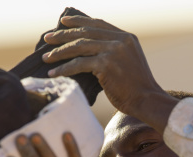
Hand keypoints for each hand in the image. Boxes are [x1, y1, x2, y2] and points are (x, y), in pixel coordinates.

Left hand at [42, 16, 176, 125]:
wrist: (146, 100)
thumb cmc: (135, 88)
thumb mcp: (128, 62)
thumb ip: (113, 53)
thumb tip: (88, 53)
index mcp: (126, 37)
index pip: (97, 24)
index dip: (78, 21)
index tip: (63, 22)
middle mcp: (120, 40)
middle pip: (85, 33)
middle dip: (63, 35)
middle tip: (47, 38)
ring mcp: (113, 51)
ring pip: (79, 47)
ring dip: (59, 52)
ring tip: (46, 57)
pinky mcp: (106, 64)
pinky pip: (79, 64)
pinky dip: (64, 69)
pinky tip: (54, 73)